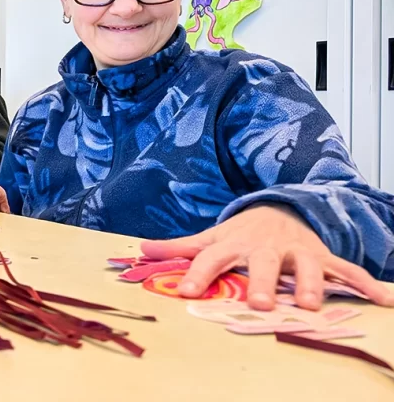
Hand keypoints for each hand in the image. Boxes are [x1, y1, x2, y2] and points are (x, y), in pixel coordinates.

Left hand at [142, 204, 393, 310]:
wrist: (281, 209)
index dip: (198, 275)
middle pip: (262, 264)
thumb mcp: (211, 237)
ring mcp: (297, 252)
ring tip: (309, 304)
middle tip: (258, 303)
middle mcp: (266, 248)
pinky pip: (346, 270)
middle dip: (261, 282)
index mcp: (234, 244)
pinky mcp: (323, 257)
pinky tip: (382, 299)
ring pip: (305, 267)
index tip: (184, 292)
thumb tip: (143, 249)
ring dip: (309, 284)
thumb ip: (180, 248)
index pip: (211, 259)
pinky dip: (365, 283)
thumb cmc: (241, 233)